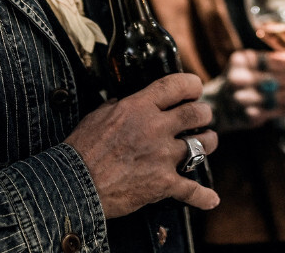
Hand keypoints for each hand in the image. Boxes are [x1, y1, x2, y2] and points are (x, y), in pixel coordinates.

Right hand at [65, 73, 218, 218]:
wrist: (73, 185)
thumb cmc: (81, 149)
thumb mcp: (97, 115)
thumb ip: (116, 106)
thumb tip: (122, 102)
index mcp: (139, 107)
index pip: (177, 86)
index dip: (192, 85)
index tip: (195, 90)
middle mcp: (156, 128)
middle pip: (197, 113)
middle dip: (204, 113)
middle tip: (203, 116)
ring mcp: (162, 157)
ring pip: (202, 145)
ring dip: (209, 143)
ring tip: (208, 142)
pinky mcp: (162, 184)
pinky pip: (191, 190)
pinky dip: (203, 196)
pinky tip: (211, 199)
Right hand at [203, 49, 284, 131]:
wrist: (217, 104)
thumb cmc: (242, 80)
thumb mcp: (254, 66)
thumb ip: (279, 65)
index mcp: (242, 60)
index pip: (275, 60)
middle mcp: (240, 78)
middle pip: (278, 79)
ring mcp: (243, 99)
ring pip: (280, 97)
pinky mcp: (249, 116)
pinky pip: (278, 111)